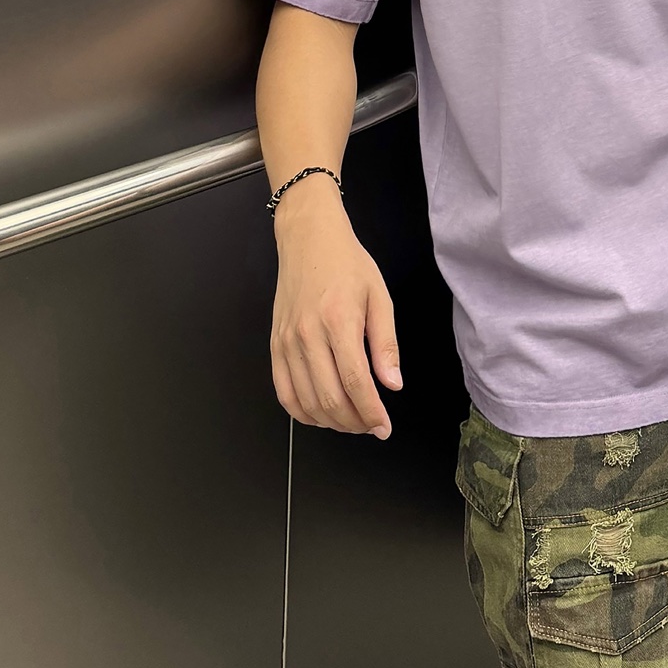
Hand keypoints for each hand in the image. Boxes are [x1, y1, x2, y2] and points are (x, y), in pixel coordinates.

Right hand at [269, 181, 401, 435]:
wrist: (308, 239)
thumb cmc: (348, 265)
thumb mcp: (379, 296)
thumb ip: (386, 343)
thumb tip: (392, 384)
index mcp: (338, 321)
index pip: (355, 382)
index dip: (371, 412)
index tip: (384, 428)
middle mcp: (307, 335)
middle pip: (329, 398)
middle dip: (354, 422)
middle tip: (372, 425)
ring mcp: (286, 342)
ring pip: (306, 402)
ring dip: (331, 422)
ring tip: (352, 421)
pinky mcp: (274, 345)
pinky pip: (284, 392)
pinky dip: (303, 412)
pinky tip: (322, 414)